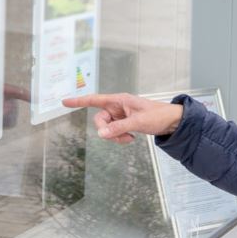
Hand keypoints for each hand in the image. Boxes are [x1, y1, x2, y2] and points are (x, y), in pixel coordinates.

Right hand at [63, 93, 183, 144]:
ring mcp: (120, 115)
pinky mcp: (124, 123)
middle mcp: (117, 106)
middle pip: (99, 119)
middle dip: (107, 130)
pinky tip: (131, 138)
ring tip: (129, 138)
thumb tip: (101, 134)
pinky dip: (120, 137)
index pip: (94, 100)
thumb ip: (118, 128)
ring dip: (115, 136)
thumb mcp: (138, 122)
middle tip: (121, 136)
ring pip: (106, 128)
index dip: (78, 101)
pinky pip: (114, 132)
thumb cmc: (158, 115)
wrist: (172, 122)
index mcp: (119, 100)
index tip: (64, 102)